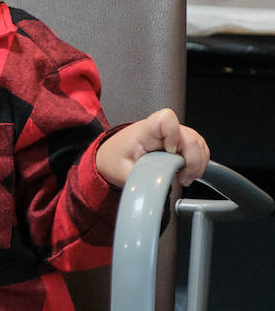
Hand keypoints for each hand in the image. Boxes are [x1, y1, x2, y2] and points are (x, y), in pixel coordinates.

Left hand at [95, 107, 209, 187]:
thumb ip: (141, 180)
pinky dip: (198, 163)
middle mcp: (163, 129)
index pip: (167, 119)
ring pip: (198, 143)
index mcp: (145, 130)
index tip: (169, 153)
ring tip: (185, 178)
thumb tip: (156, 190)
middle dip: (193, 160)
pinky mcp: (180, 142)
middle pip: (191, 136)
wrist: (112, 157)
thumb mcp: (122, 172)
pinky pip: (198, 149)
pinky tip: (187, 173)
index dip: (174, 136)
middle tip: (183, 178)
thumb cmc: (115, 159)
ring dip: (198, 164)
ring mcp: (174, 134)